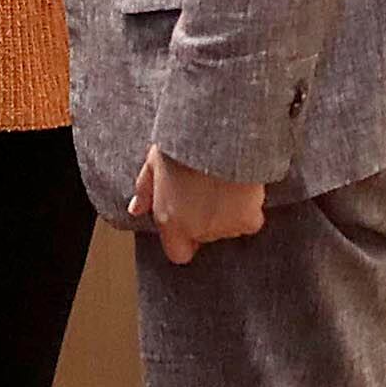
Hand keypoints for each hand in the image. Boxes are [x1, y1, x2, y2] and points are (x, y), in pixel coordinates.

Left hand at [134, 148, 265, 263]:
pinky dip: (248, 210)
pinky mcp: (248, 219)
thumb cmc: (184, 144)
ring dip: (227, 214)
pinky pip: (250, 222)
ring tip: (223, 185)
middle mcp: (196, 228)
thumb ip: (144, 192)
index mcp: (170, 219)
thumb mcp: (154, 163)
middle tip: (206, 190)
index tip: (187, 223)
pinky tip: (242, 189)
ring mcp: (223, 227)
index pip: (178, 253)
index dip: (183, 241)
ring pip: (227, 229)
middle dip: (205, 219)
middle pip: (204, 237)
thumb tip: (135, 210)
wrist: (220, 133)